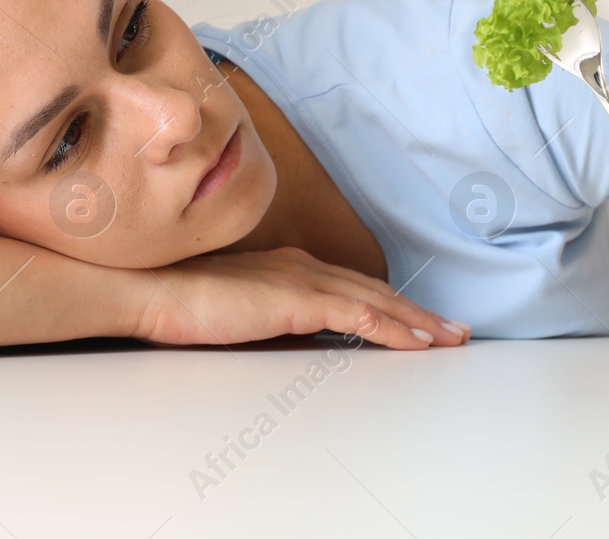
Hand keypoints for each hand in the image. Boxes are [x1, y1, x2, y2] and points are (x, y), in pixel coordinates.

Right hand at [132, 246, 471, 349]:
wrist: (154, 290)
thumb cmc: (184, 303)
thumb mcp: (242, 313)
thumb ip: (276, 321)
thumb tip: (304, 339)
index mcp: (291, 266)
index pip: (355, 287)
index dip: (392, 304)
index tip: (421, 320)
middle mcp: (304, 266)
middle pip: (376, 292)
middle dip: (418, 312)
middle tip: (454, 330)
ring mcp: (303, 279)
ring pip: (377, 302)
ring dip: (418, 322)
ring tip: (449, 338)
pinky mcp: (297, 299)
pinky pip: (360, 317)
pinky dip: (393, 328)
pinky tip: (417, 343)